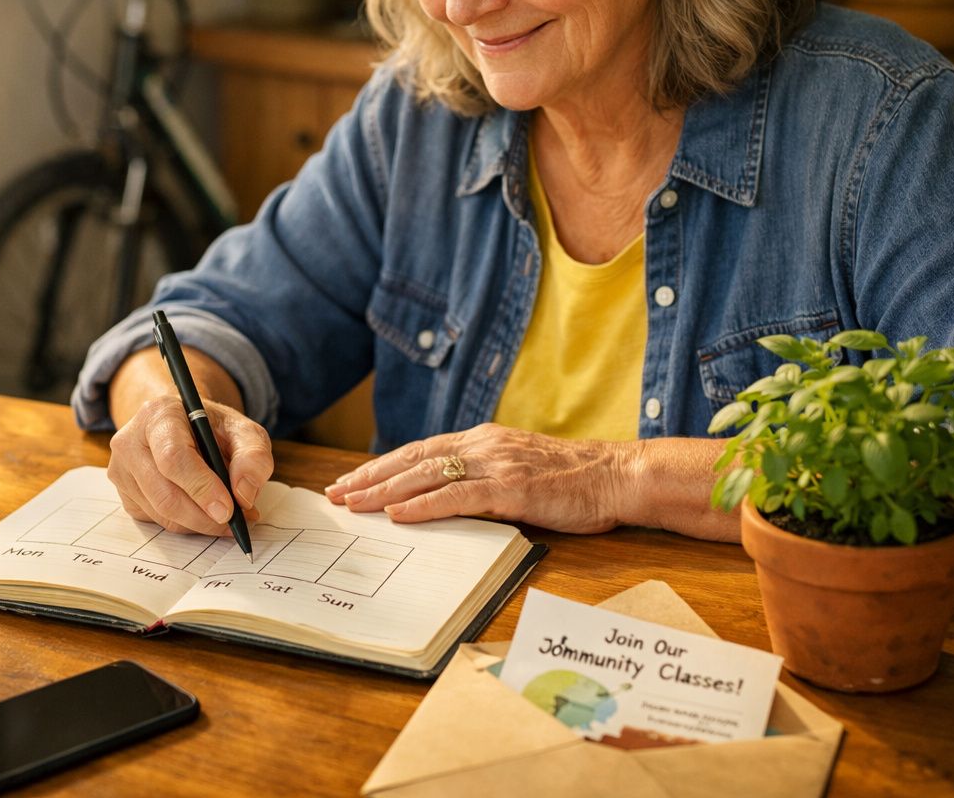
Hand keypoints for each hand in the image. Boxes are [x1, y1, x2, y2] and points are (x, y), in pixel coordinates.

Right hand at [107, 394, 274, 535]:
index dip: (201, 487)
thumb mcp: (242, 430)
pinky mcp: (124, 494)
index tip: (228, 509)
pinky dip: (187, 524)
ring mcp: (122, 470)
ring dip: (200, 523)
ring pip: (162, 513)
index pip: (173, 457)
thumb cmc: (211, 429)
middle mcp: (131, 441)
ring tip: (228, 515)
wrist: (182, 426)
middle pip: (164, 494)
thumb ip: (253, 456)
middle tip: (236, 522)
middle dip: (204, 516)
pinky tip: (204, 511)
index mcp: (159, 414)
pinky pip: (157, 521)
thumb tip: (244, 494)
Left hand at [323, 422, 636, 533]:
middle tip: (336, 493)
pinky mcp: (511, 489)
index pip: (420, 451)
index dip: (382, 466)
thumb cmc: (573, 479)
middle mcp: (483, 446)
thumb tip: (444, 496)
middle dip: (370, 477)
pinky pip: (457, 496)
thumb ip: (482, 477)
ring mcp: (496, 465)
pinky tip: (397, 514)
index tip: (352, 480)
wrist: (617, 474)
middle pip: (412, 459)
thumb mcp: (518, 469)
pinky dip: (422, 505)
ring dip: (384, 491)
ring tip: (353, 504)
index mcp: (483, 440)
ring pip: (426, 475)